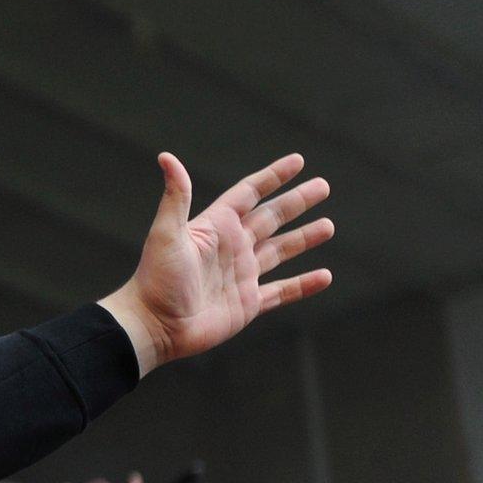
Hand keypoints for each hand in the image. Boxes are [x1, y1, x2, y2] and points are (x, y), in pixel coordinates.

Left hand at [98, 154, 333, 375]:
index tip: (297, 161)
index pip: (249, 194)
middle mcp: (231, 248)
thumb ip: (176, 197)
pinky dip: (303, 284)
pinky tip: (325, 276)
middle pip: (271, 218)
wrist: (154, 325)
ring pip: (280, 252)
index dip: (273, 177)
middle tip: (323, 186)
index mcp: (216, 227)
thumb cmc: (156, 279)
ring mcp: (241, 276)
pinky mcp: (247, 304)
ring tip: (328, 226)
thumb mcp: (166, 234)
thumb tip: (167, 157)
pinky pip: (282, 292)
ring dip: (304, 238)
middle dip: (297, 202)